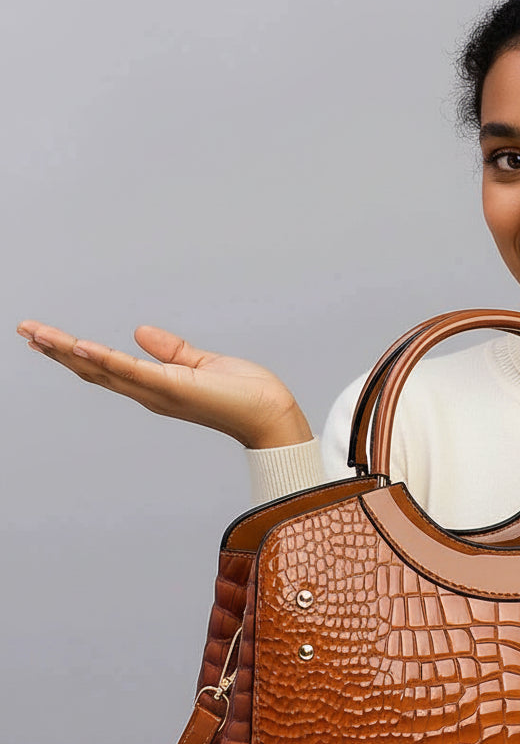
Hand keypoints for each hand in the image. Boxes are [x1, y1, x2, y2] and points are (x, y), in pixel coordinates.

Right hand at [16, 320, 312, 448]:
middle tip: (24, 330)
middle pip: (92, 369)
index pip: (104, 366)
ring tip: (36, 334)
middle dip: (56, 351)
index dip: (72, 351)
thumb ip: (171, 351)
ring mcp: (159, 392)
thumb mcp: (201, 363)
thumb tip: (140, 332)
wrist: (271, 413)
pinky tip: (80, 345)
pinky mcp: (174, 387)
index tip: (42, 335)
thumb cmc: (245, 394)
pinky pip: (133, 372)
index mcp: (154, 385)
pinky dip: (106, 359)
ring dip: (67, 352)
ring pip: (103, 369)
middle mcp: (149, 392)